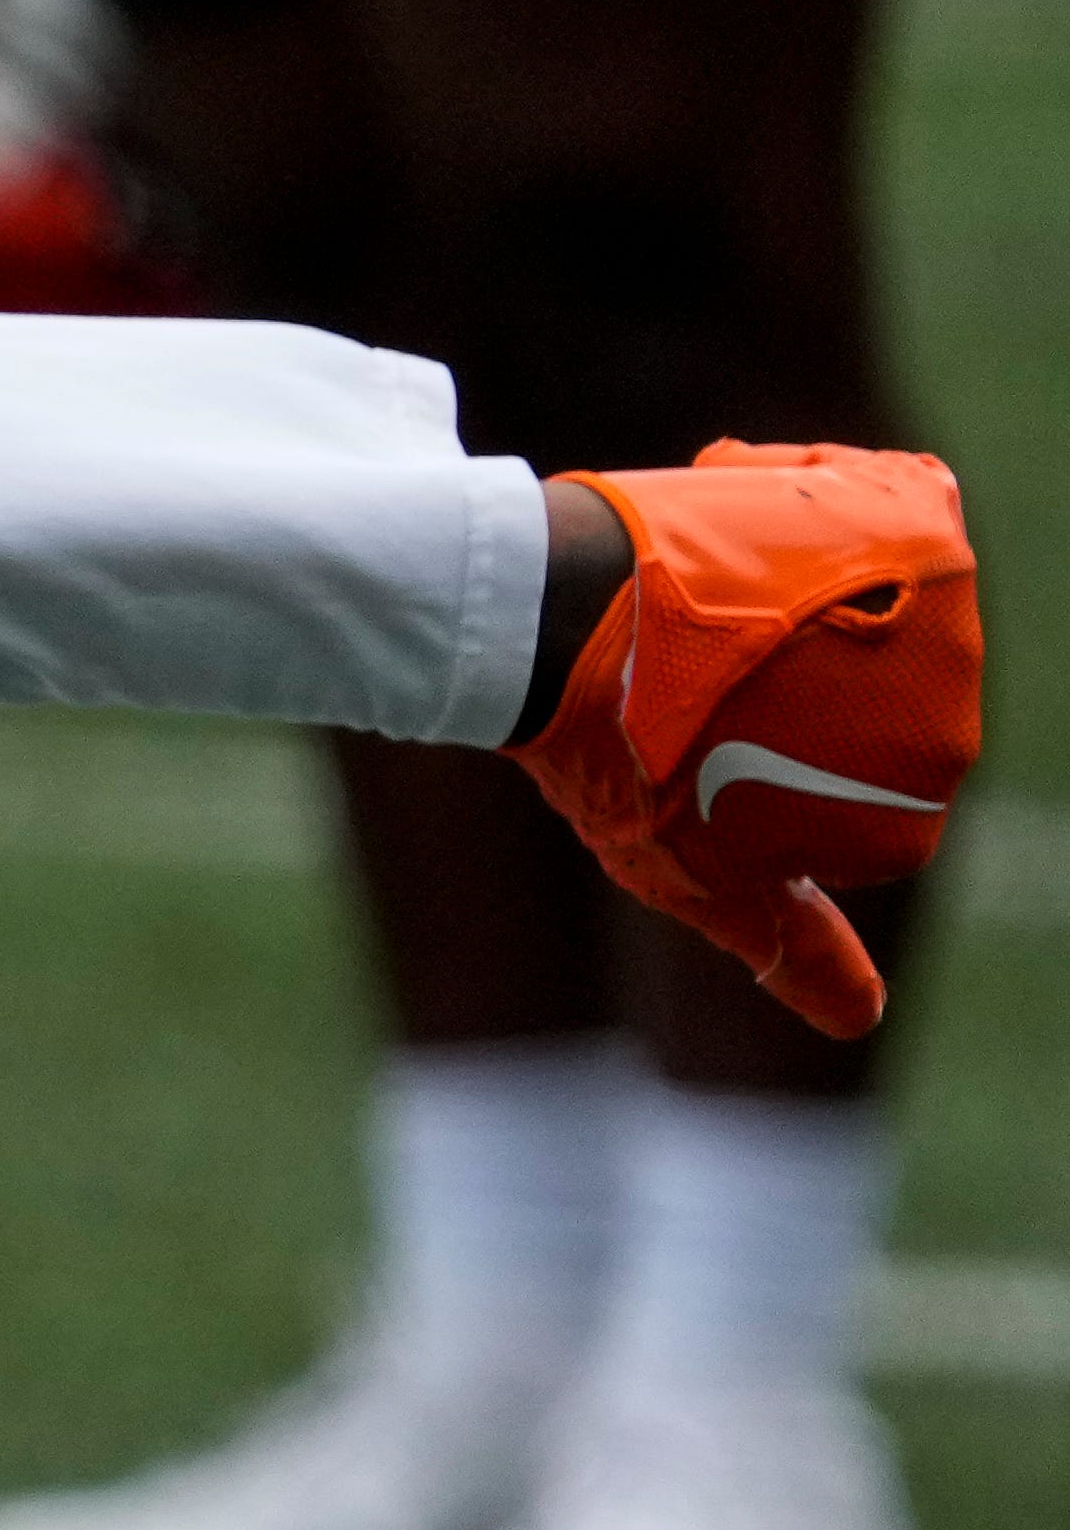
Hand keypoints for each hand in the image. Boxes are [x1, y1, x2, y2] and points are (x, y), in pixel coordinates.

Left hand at [506, 440, 980, 1037]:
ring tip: (717, 617)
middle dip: (791, 697)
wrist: (572, 626)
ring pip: (883, 613)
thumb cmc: (622, 762)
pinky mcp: (923, 511)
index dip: (770, 774)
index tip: (704, 753)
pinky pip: (907, 510)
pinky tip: (752, 536)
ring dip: (803, 612)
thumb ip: (795, 945)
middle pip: (881, 708)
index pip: (866, 801)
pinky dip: (840, 514)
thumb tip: (864, 1020)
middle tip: (699, 688)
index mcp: (914, 809)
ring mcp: (951, 607)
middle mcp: (957, 712)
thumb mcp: (704, 874)